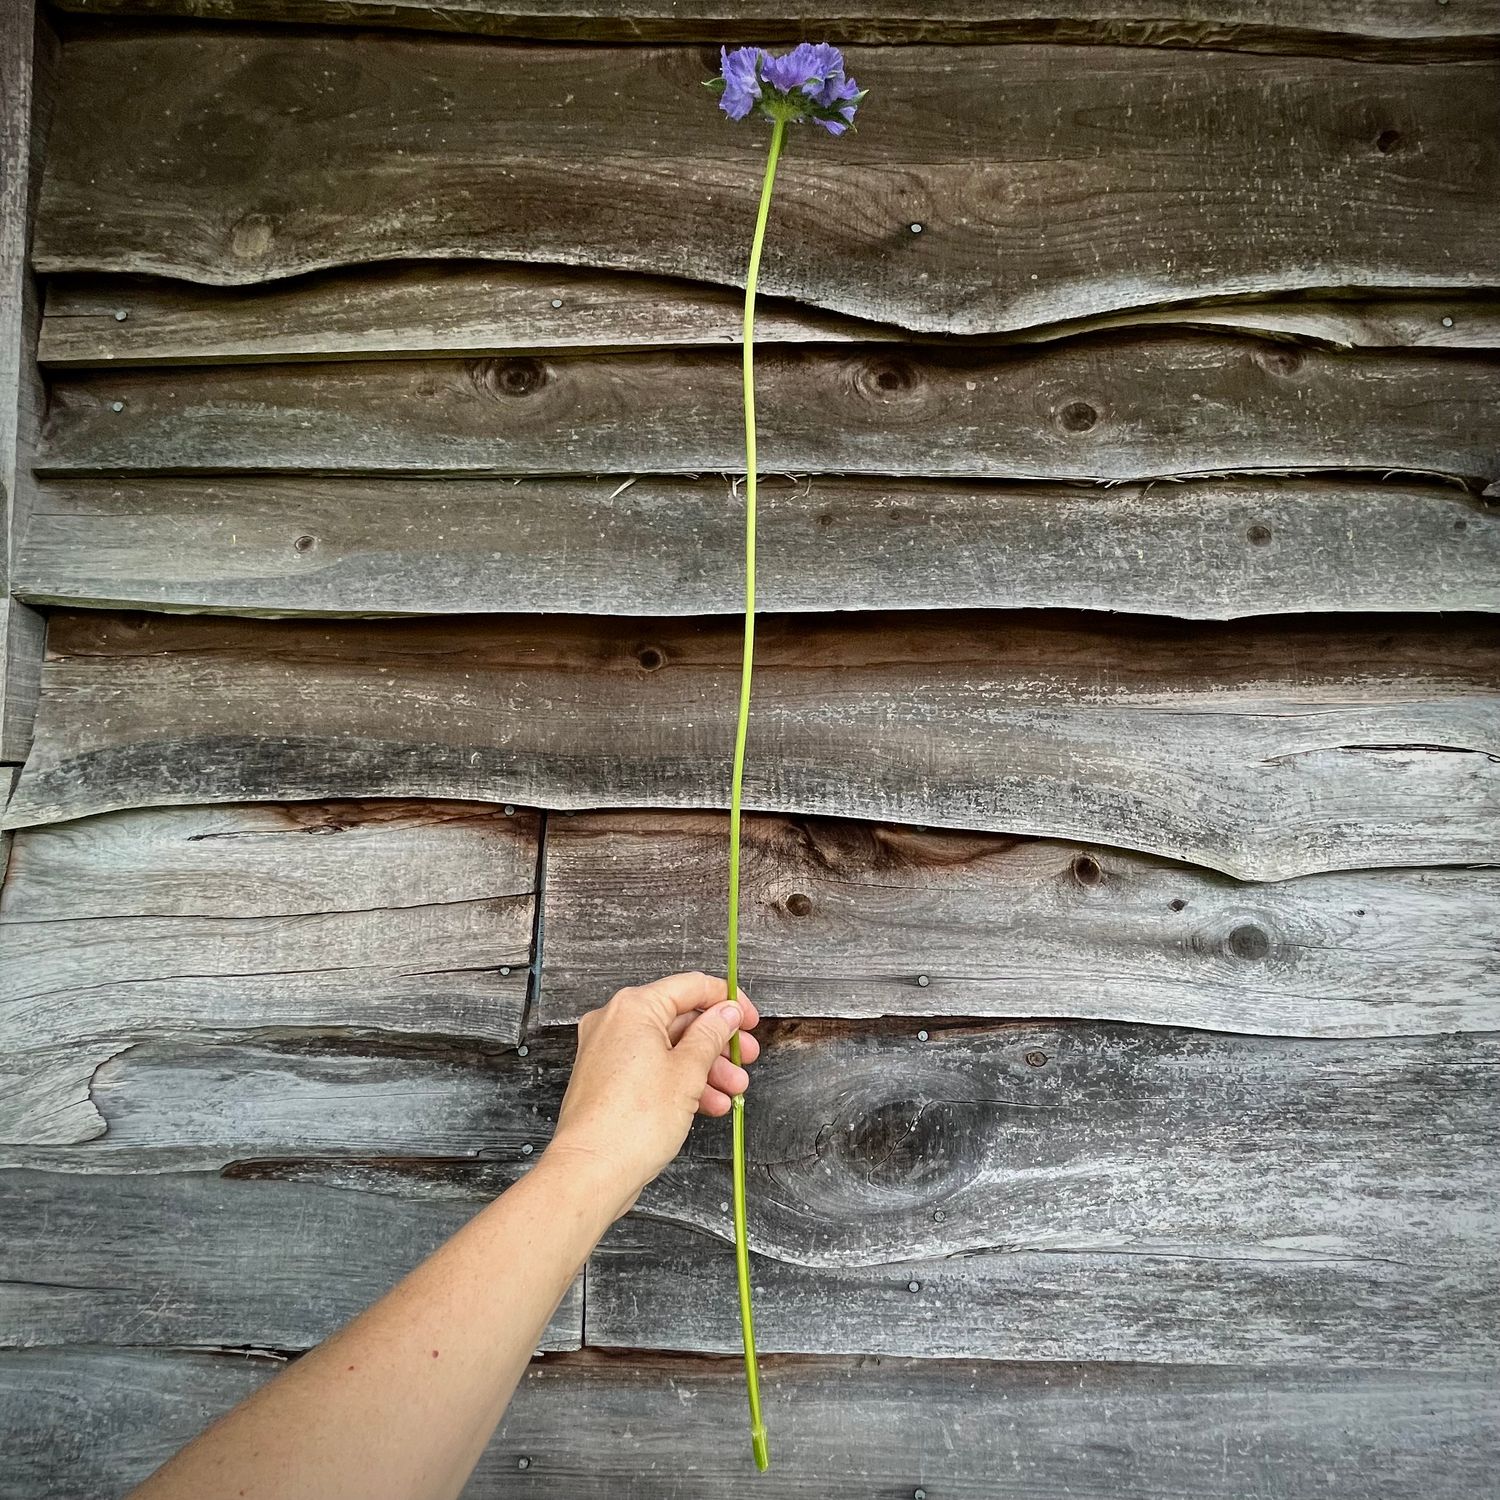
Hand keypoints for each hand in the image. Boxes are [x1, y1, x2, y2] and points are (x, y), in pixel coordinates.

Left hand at [544, 971, 760, 1218]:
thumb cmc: (631, 1124)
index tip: (750, 1018)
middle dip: (719, 1042)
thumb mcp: (688, 1072)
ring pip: (669, 1048)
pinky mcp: (608, 1080)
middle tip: (746, 1057)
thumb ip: (711, 1035)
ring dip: (706, 1067)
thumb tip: (725, 1014)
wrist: (592, 1172)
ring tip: (733, 1090)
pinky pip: (653, 1069)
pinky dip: (681, 1082)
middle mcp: (615, 1023)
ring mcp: (608, 1052)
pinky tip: (710, 1104)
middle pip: (680, 1019)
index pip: (691, 987)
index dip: (726, 1000)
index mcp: (633, 1008)